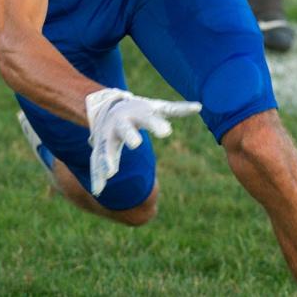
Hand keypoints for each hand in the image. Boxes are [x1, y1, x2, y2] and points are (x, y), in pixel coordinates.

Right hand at [85, 88, 199, 195]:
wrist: (107, 106)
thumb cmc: (139, 110)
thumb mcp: (156, 107)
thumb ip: (177, 109)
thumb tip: (200, 106)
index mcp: (137, 114)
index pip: (148, 118)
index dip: (157, 124)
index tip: (167, 132)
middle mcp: (121, 124)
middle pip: (126, 130)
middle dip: (130, 136)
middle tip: (136, 144)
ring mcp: (108, 135)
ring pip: (107, 147)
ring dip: (107, 159)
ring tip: (110, 173)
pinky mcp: (99, 147)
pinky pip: (96, 162)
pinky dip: (97, 175)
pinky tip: (98, 190)